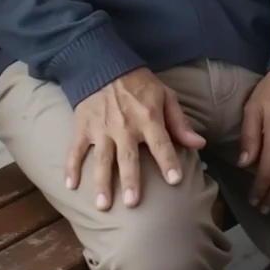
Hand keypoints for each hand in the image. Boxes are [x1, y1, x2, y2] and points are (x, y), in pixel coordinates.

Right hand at [65, 68, 205, 211]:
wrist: (105, 64)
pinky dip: (71, 166)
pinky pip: (76, 149)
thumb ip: (180, 122)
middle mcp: (125, 125)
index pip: (161, 143)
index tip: (176, 181)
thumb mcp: (165, 95)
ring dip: (102, 181)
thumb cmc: (139, 84)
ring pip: (102, 158)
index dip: (169, 161)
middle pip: (128, 157)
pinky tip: (70, 185)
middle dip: (130, 180)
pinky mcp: (83, 127)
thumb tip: (199, 143)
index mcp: (148, 117)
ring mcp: (102, 128)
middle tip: (132, 203)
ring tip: (102, 205)